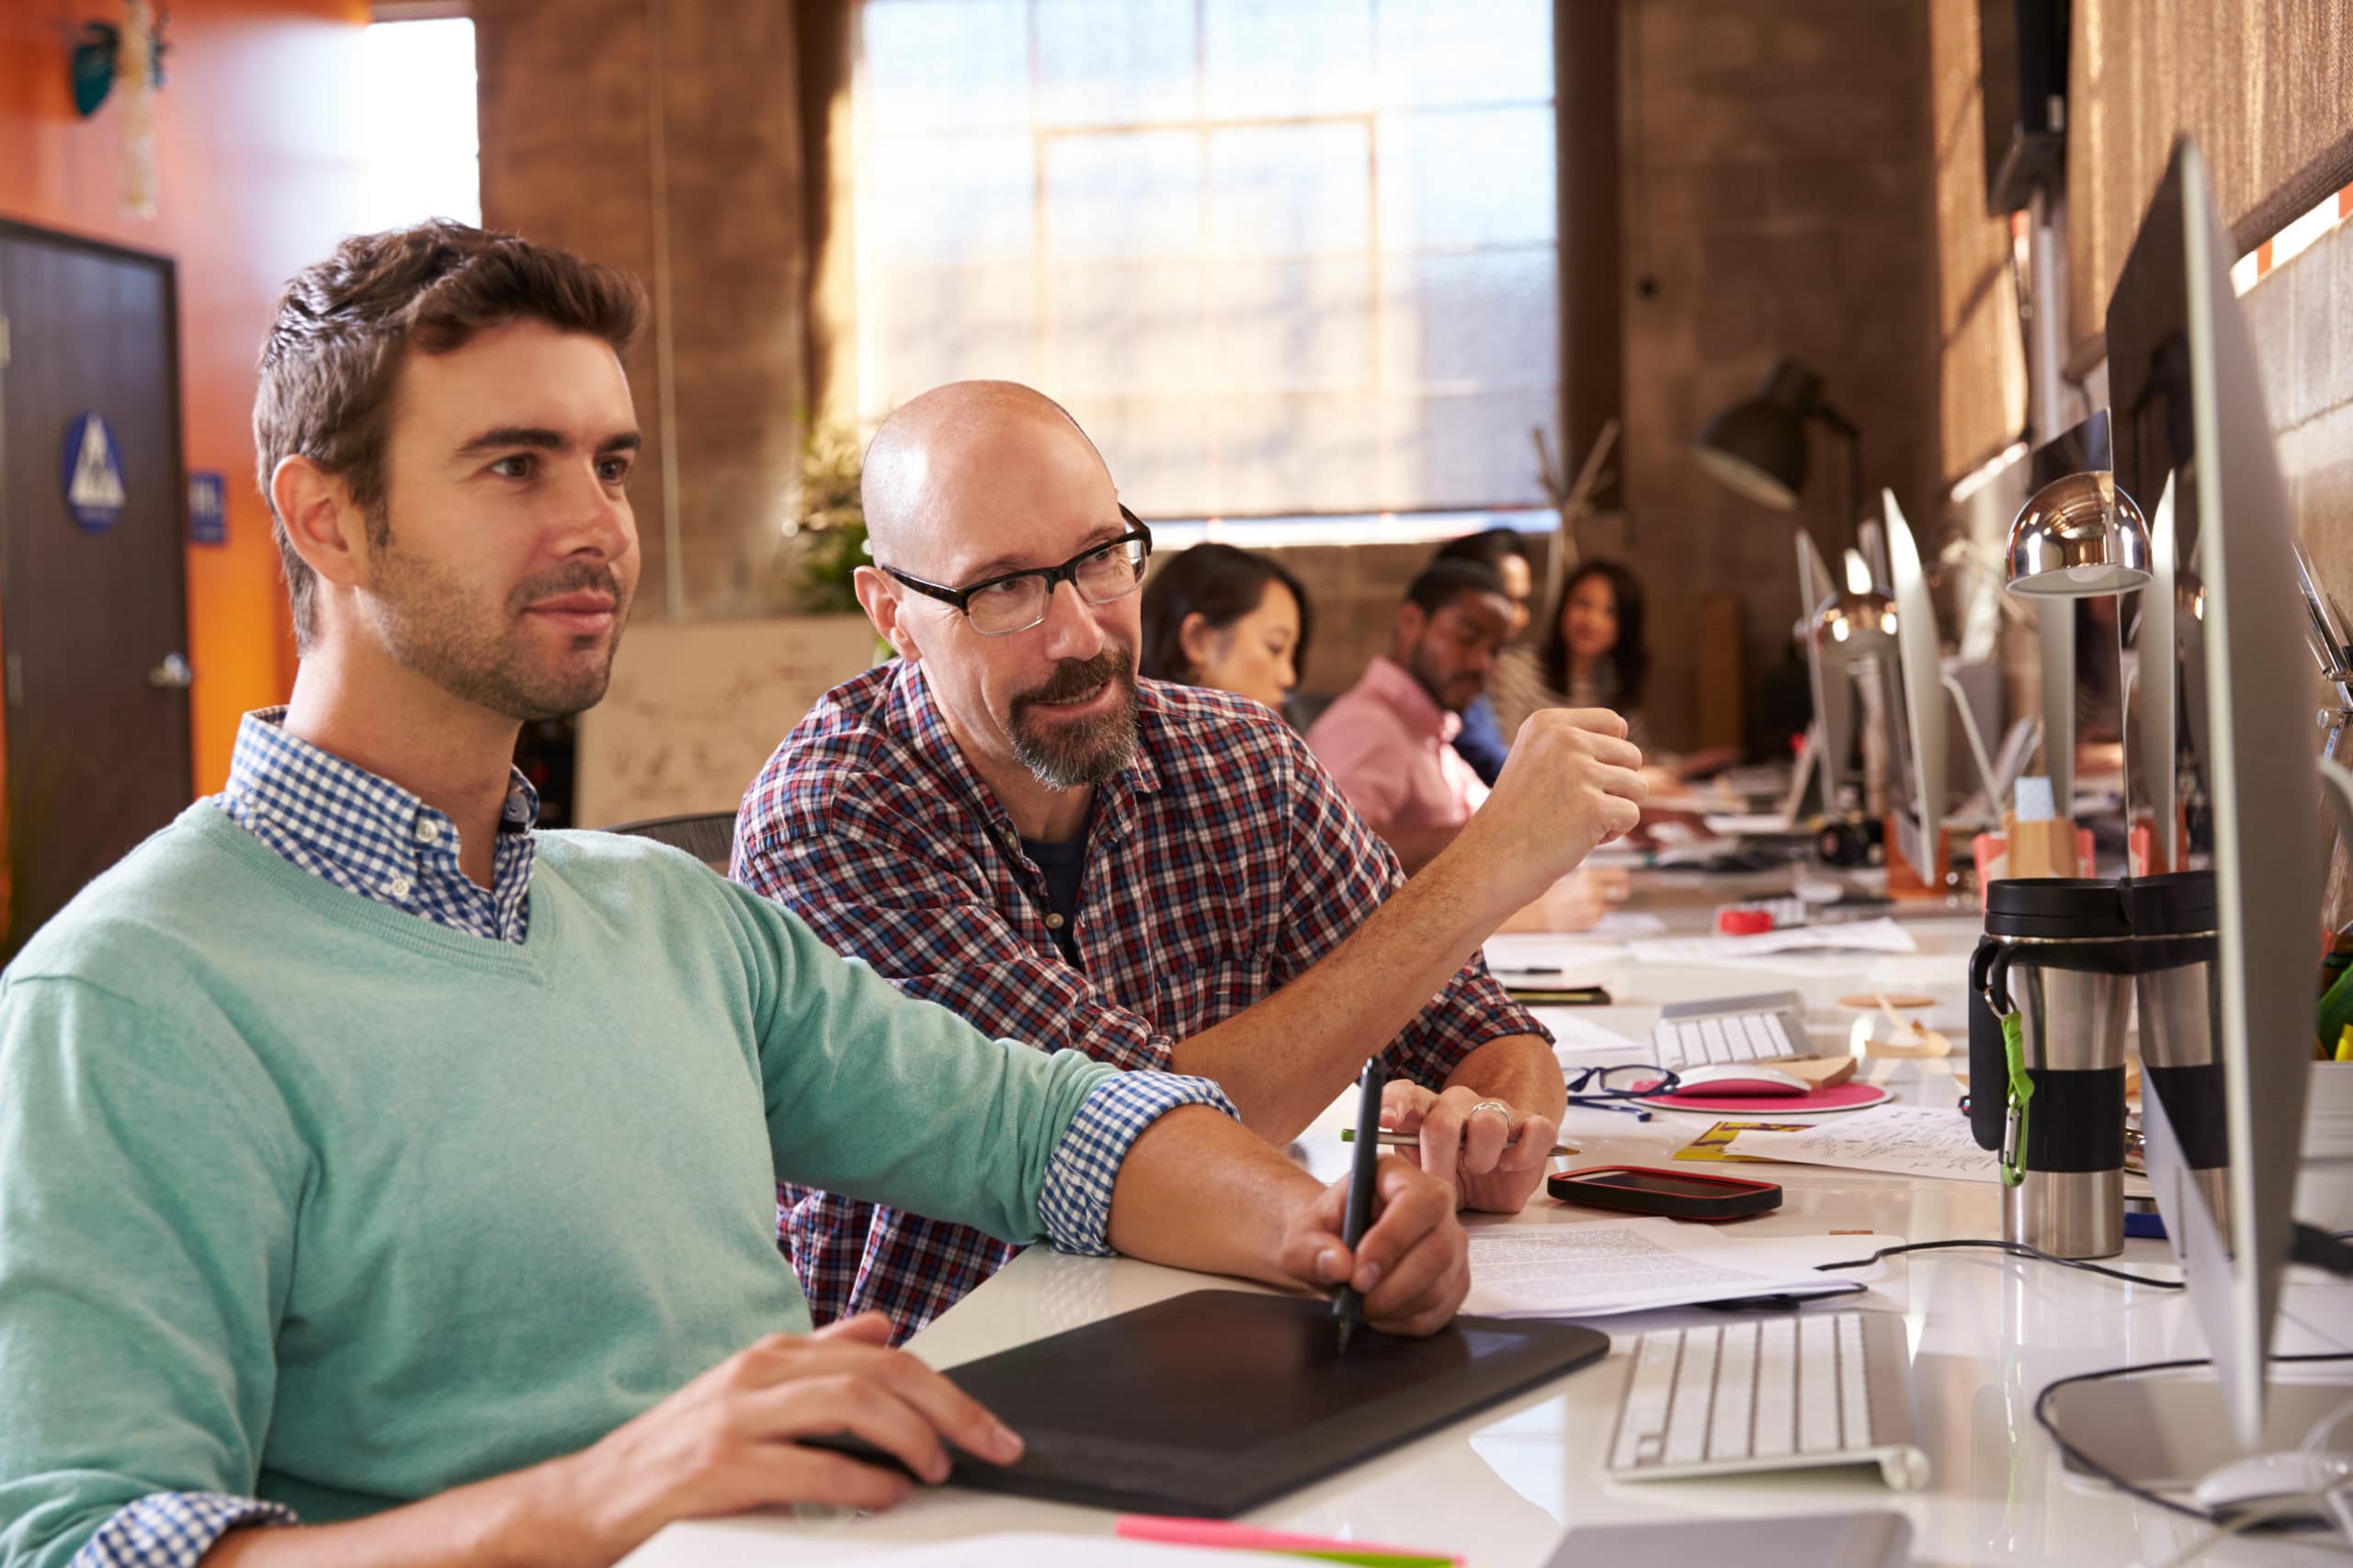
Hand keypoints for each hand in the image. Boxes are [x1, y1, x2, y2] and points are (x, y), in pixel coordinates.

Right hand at [545, 1313, 1024, 1555]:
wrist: (584, 1502)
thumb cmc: (671, 1453)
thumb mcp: (751, 1393)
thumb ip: (818, 1359)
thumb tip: (882, 1326)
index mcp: (773, 1354)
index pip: (882, 1355)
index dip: (946, 1388)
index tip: (989, 1425)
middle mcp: (758, 1373)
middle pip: (880, 1372)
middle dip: (950, 1408)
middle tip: (991, 1446)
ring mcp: (736, 1416)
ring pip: (852, 1403)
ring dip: (912, 1438)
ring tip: (938, 1469)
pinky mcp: (718, 1465)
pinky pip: (810, 1465)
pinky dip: (861, 1482)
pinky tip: (885, 1497)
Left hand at [1279, 1155, 1467, 1336]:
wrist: (1334, 1253)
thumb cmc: (1325, 1234)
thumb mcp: (1300, 1237)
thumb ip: (1311, 1248)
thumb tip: (1337, 1263)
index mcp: (1397, 1176)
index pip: (1417, 1201)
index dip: (1392, 1240)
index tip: (1359, 1274)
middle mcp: (1435, 1204)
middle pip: (1439, 1248)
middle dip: (1394, 1284)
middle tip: (1358, 1299)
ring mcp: (1451, 1243)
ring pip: (1440, 1284)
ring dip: (1396, 1306)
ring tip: (1362, 1306)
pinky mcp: (1454, 1280)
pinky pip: (1441, 1310)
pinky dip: (1405, 1321)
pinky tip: (1380, 1312)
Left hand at [1379, 1082, 1558, 1213]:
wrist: (1494, 1179)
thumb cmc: (1452, 1174)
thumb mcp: (1420, 1175)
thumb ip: (1399, 1170)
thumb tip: (1372, 1180)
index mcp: (1426, 1111)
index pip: (1405, 1094)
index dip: (1394, 1104)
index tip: (1385, 1120)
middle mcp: (1460, 1105)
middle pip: (1443, 1121)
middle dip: (1439, 1160)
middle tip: (1439, 1184)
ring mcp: (1498, 1112)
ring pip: (1489, 1123)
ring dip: (1480, 1157)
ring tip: (1479, 1170)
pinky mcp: (1533, 1127)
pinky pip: (1535, 1130)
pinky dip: (1522, 1152)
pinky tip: (1510, 1165)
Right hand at [1452, 708, 1645, 906]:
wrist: (1492, 859)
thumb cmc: (1518, 815)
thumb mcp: (1536, 760)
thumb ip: (1576, 744)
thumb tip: (1628, 738)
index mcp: (1548, 723)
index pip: (1613, 722)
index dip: (1613, 753)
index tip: (1586, 777)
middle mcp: (1564, 739)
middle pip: (1632, 756)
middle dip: (1616, 786)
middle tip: (1578, 806)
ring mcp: (1579, 772)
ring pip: (1638, 786)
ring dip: (1616, 809)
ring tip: (1579, 821)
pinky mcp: (1593, 806)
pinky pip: (1631, 815)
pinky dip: (1613, 832)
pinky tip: (1581, 838)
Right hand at [1503, 866, 1630, 932]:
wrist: (1544, 911)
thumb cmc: (1562, 892)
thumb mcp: (1580, 877)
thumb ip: (1600, 877)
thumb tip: (1625, 879)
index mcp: (1589, 875)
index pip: (1622, 875)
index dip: (1622, 879)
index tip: (1619, 881)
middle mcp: (1592, 890)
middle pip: (1623, 891)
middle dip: (1620, 892)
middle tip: (1612, 893)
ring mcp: (1592, 907)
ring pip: (1614, 904)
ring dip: (1607, 904)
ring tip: (1589, 902)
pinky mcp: (1591, 921)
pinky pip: (1603, 915)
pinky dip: (1597, 914)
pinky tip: (1583, 911)